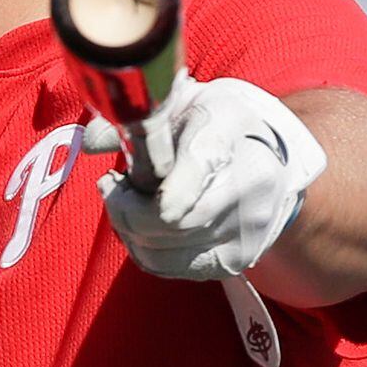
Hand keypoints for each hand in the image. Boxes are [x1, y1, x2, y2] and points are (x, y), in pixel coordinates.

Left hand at [81, 75, 325, 279]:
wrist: (273, 155)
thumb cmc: (214, 123)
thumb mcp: (179, 99)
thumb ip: (133, 117)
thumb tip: (93, 142)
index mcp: (226, 138)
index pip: (179, 182)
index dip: (136, 195)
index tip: (116, 179)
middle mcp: (246, 190)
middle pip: (162, 222)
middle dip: (123, 207)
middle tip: (116, 186)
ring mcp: (245, 231)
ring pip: (159, 251)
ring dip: (129, 230)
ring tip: (131, 203)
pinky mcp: (235, 261)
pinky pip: (168, 267)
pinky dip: (144, 249)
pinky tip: (146, 224)